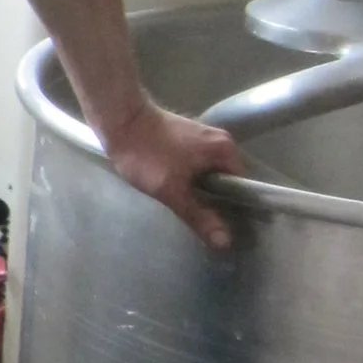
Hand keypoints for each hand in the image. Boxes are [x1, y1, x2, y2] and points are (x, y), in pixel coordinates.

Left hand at [97, 98, 248, 251]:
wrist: (119, 121)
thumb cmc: (148, 155)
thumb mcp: (172, 191)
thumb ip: (199, 217)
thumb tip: (225, 242)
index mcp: (225, 149)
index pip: (242, 185)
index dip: (235, 207)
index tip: (227, 227)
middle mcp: (219, 140)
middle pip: (226, 180)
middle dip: (216, 200)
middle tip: (206, 225)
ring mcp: (202, 137)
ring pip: (209, 173)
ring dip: (202, 190)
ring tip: (192, 212)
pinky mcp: (185, 139)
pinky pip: (197, 165)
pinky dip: (191, 179)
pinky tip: (179, 192)